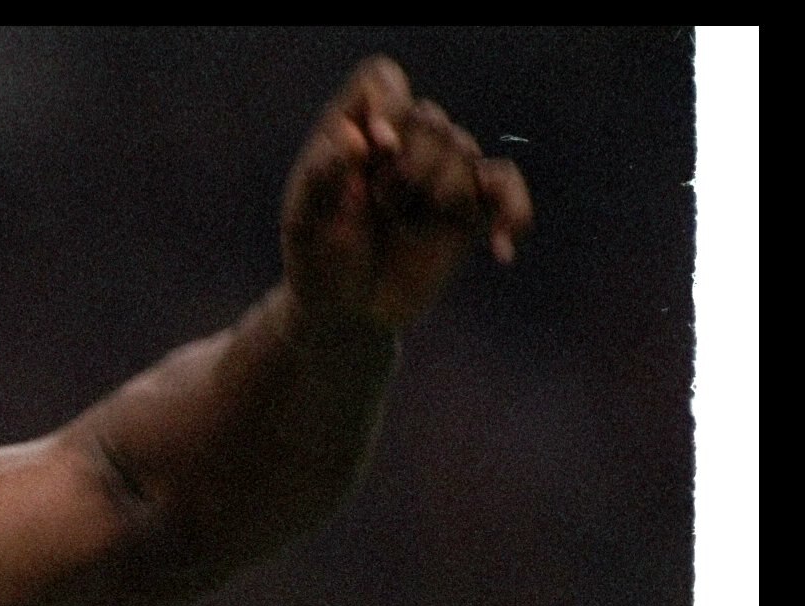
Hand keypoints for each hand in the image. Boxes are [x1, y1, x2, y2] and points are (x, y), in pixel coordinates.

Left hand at [282, 56, 533, 331]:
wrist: (347, 314)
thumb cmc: (317, 265)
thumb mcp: (304, 226)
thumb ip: (321, 178)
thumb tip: (356, 138)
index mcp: (354, 133)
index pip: (381, 80)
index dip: (389, 104)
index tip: (380, 147)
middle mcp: (401, 143)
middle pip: (430, 118)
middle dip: (408, 166)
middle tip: (382, 206)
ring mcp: (438, 172)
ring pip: (465, 150)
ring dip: (438, 193)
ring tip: (406, 226)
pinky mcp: (469, 206)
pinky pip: (505, 184)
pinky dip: (512, 209)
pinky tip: (501, 248)